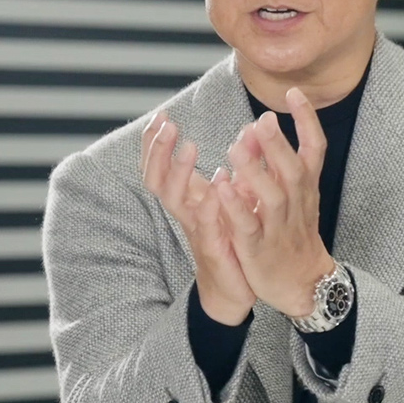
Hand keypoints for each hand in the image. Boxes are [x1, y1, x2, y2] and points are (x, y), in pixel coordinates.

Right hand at [141, 112, 255, 324]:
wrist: (235, 287)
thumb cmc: (232, 238)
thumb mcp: (235, 195)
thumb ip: (241, 164)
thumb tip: (249, 130)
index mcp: (187, 198)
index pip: (158, 165)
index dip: (154, 142)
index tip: (161, 115)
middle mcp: (185, 211)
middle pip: (155, 177)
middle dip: (157, 149)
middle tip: (166, 124)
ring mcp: (196, 229)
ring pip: (173, 199)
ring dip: (178, 170)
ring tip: (190, 147)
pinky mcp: (213, 247)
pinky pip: (204, 225)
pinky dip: (207, 205)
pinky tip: (215, 186)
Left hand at [215, 88, 334, 317]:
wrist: (301, 282)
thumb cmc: (293, 231)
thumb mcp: (294, 193)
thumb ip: (277, 160)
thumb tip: (262, 125)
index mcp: (306, 187)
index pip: (315, 149)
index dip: (307, 121)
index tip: (294, 93)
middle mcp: (296, 203)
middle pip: (293, 170)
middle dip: (279, 144)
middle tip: (263, 118)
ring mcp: (279, 226)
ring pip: (272, 197)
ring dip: (255, 172)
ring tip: (235, 149)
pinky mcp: (259, 248)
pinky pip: (248, 226)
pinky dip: (236, 207)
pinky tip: (221, 188)